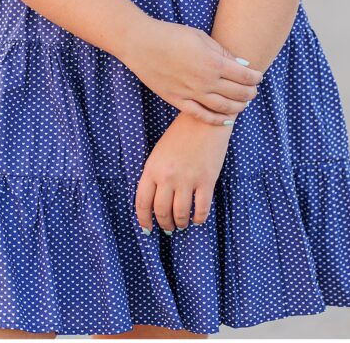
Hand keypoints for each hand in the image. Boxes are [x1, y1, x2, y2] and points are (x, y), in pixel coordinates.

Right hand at [119, 15, 262, 124]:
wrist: (141, 44)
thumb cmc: (171, 35)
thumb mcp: (200, 36)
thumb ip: (222, 52)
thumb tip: (242, 65)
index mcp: (212, 62)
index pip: (244, 76)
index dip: (255, 78)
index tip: (258, 76)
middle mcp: (205, 81)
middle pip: (237, 93)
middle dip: (250, 93)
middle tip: (254, 91)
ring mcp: (191, 93)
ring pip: (223, 108)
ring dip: (238, 107)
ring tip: (244, 104)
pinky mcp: (178, 100)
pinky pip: (202, 115)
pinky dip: (217, 120)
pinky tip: (227, 119)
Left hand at [135, 112, 231, 231]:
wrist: (204, 120)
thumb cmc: (180, 134)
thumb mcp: (159, 152)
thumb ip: (155, 175)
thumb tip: (154, 202)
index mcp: (152, 168)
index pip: (142, 202)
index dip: (144, 219)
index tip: (147, 229)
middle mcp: (167, 176)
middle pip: (161, 211)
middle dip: (164, 224)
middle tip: (168, 228)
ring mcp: (187, 179)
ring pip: (180, 214)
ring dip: (180, 223)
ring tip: (182, 224)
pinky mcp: (207, 180)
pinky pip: (201, 209)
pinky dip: (199, 218)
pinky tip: (198, 219)